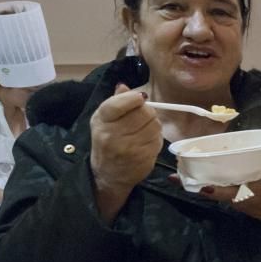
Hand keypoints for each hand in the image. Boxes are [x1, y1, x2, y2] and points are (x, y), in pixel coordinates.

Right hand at [90, 84, 161, 220]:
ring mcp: (128, 147)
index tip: (140, 97)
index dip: (134, 98)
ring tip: (143, 130)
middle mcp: (112, 134)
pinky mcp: (143, 157)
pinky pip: (158, 139)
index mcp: (101, 120)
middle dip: (147, 111)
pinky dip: (156, 137)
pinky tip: (147, 141)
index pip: (118, 104)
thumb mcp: (104, 120)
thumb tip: (124, 86)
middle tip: (143, 116)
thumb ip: (115, 102)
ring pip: (154, 124)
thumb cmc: (107, 143)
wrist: (108, 175)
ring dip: (153, 124)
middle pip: (143, 112)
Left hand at [186, 146, 260, 250]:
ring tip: (184, 171)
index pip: (221, 192)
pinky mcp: (237, 201)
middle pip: (209, 192)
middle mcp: (237, 198)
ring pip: (213, 192)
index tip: (193, 183)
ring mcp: (236, 201)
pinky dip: (210, 185)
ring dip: (199, 184)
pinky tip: (205, 175)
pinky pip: (219, 193)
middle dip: (193, 184)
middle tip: (174, 175)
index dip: (206, 189)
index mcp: (246, 192)